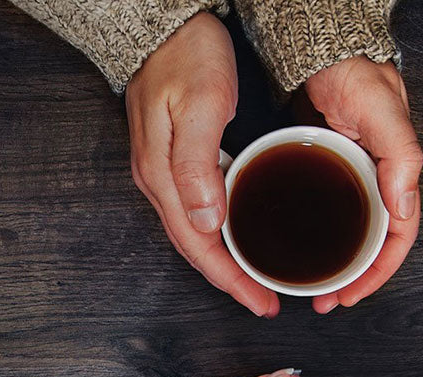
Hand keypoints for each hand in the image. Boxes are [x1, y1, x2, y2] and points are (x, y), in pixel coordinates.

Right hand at [127, 14, 279, 318]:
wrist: (161, 28)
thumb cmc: (184, 58)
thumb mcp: (198, 106)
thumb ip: (197, 166)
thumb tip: (205, 222)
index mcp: (164, 176)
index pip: (198, 246)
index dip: (230, 279)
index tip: (260, 301)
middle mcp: (158, 182)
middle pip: (194, 248)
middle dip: (229, 280)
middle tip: (264, 301)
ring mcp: (161, 173)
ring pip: (194, 233)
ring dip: (224, 261)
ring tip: (255, 279)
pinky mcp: (170, 161)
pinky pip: (194, 212)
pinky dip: (217, 234)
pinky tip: (237, 234)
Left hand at [304, 56, 422, 313]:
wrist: (323, 54)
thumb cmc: (358, 77)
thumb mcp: (384, 115)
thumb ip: (401, 158)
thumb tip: (404, 208)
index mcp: (397, 177)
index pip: (395, 239)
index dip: (376, 273)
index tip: (351, 296)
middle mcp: (375, 183)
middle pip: (369, 245)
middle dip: (352, 279)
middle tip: (325, 302)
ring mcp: (349, 180)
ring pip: (347, 235)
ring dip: (333, 265)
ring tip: (312, 288)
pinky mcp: (324, 173)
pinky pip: (323, 215)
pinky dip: (314, 238)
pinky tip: (293, 250)